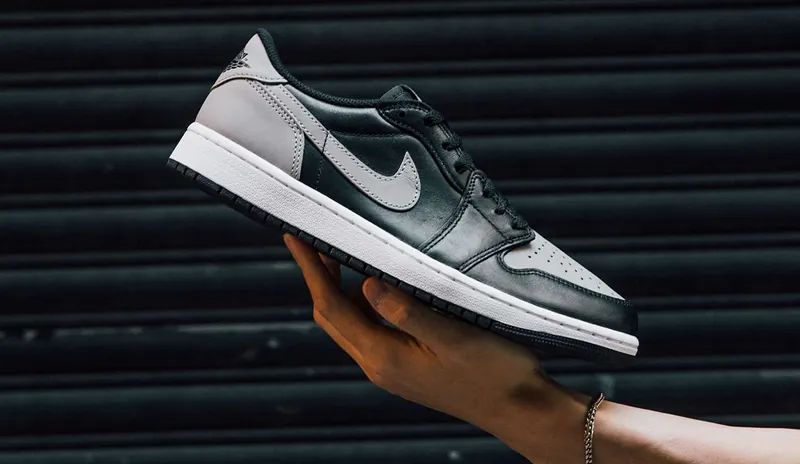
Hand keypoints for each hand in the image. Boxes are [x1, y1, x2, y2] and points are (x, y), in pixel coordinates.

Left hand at [284, 234, 588, 461]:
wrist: (520, 409)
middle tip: (314, 237)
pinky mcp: (406, 366)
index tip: (296, 237)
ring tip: (341, 253)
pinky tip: (378, 284)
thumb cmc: (494, 373)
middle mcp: (380, 365)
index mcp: (384, 357)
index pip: (332, 306)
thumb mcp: (452, 336)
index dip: (311, 270)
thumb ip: (406, 310)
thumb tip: (364, 283)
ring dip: (338, 289)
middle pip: (332, 316)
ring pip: (350, 323)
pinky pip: (371, 329)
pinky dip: (362, 303)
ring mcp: (392, 368)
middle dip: (318, 277)